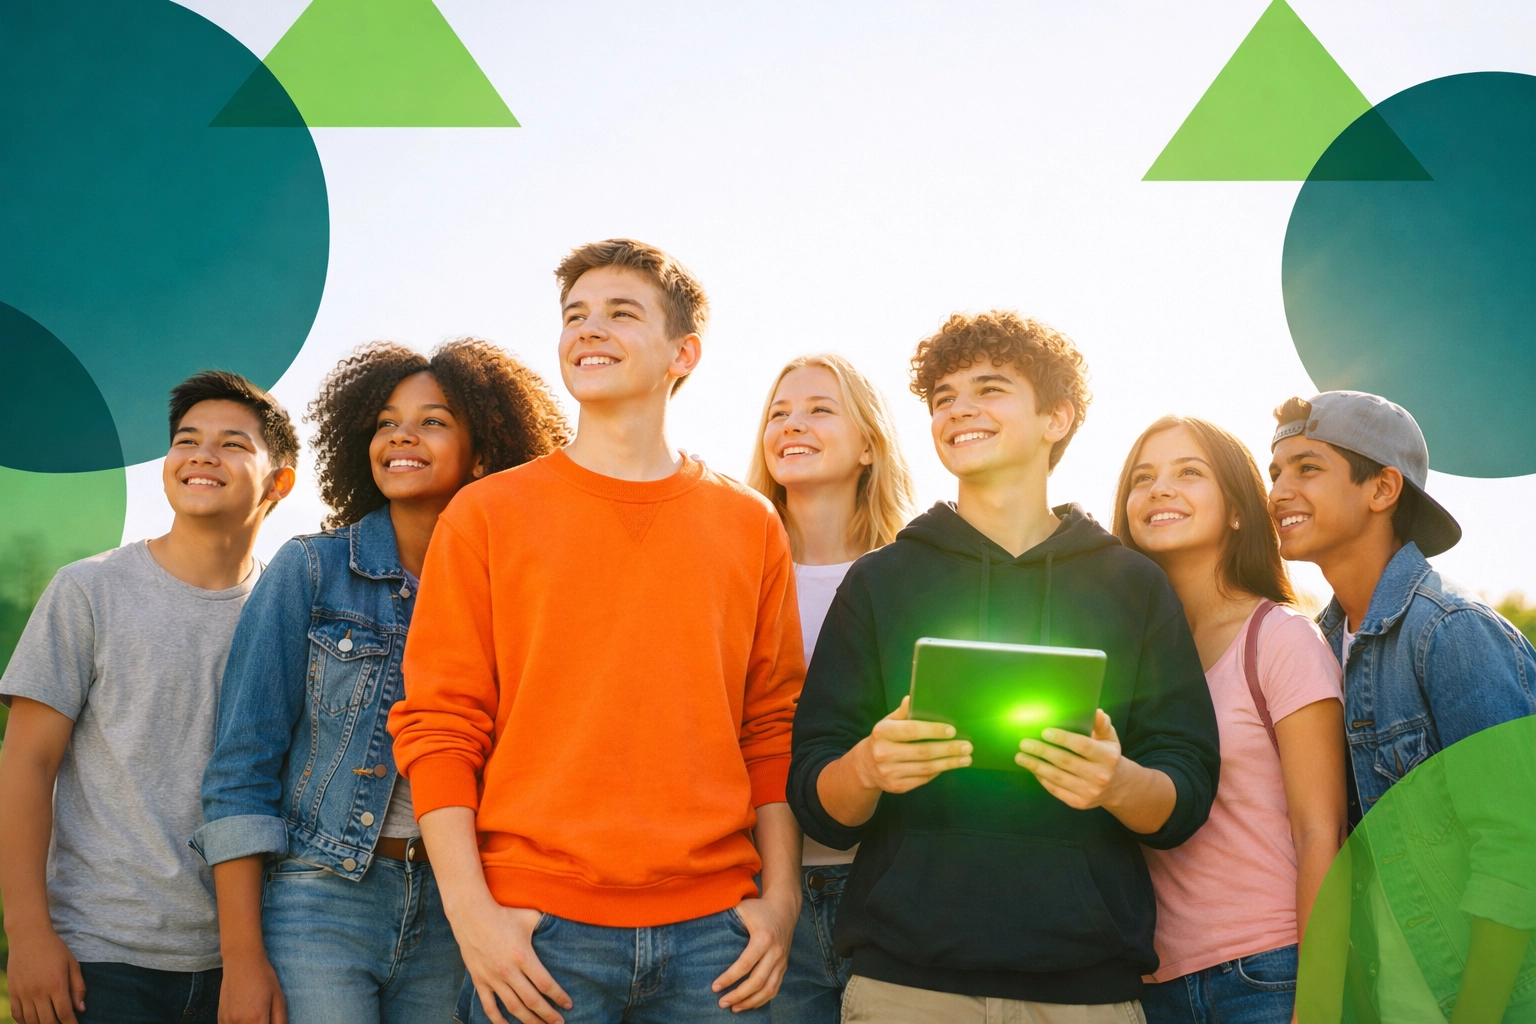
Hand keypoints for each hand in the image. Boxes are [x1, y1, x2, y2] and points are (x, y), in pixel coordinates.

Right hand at [7, 926, 84, 1023]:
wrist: (29, 936)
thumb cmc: (55, 949)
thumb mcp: (72, 964)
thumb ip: (78, 987)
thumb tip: (80, 1009)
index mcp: (56, 984)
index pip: (64, 1013)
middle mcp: (38, 991)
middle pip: (47, 1021)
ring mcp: (23, 992)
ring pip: (31, 1020)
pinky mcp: (13, 991)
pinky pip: (17, 1014)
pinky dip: (24, 1022)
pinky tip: (32, 1022)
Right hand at [218, 951, 285, 1023]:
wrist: (242, 961)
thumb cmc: (263, 978)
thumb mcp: (279, 999)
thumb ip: (280, 1022)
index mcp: (256, 1018)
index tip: (269, 1021)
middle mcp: (238, 1022)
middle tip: (264, 1017)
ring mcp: (226, 1022)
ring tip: (254, 1014)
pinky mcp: (220, 1019)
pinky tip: (246, 1015)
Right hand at [451, 898, 571, 1023]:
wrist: (471, 914)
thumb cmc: (504, 914)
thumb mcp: (530, 917)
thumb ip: (547, 925)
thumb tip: (564, 926)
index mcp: (523, 956)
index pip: (545, 984)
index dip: (558, 996)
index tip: (568, 1005)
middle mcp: (508, 971)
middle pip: (532, 1000)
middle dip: (547, 1015)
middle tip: (559, 1023)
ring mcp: (493, 978)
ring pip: (513, 1007)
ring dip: (528, 1020)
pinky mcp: (479, 980)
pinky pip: (489, 1006)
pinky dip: (498, 1020)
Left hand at [712, 893, 798, 1011]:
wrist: (785, 907)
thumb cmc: (758, 908)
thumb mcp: (742, 907)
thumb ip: (725, 914)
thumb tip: (699, 923)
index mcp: (763, 938)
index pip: (745, 964)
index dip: (729, 978)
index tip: (714, 987)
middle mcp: (775, 951)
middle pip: (757, 981)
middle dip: (738, 995)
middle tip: (721, 1003)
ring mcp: (782, 960)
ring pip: (769, 989)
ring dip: (751, 1002)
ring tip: (734, 1008)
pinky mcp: (784, 965)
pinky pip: (775, 988)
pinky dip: (762, 999)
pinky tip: (749, 1004)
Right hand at [852, 696, 972, 793]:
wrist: (865, 766)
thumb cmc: (884, 739)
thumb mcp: (889, 722)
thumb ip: (903, 712)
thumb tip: (912, 698)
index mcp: (882, 733)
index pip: (912, 731)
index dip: (934, 730)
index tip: (953, 730)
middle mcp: (884, 753)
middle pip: (923, 752)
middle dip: (948, 749)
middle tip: (967, 746)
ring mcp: (890, 772)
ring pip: (926, 768)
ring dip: (949, 763)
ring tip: (965, 759)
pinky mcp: (896, 787)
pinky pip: (923, 779)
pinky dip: (938, 772)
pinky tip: (949, 766)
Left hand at [1016, 709, 1125, 809]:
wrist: (1116, 786)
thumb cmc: (1107, 755)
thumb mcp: (1109, 738)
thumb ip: (1101, 725)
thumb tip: (1096, 712)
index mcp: (1108, 757)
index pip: (1083, 746)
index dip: (1063, 738)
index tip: (1044, 732)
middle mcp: (1100, 776)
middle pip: (1065, 761)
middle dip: (1042, 751)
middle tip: (1024, 743)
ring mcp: (1089, 792)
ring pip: (1057, 777)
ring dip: (1036, 766)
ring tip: (1020, 756)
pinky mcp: (1079, 802)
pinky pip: (1055, 789)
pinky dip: (1041, 778)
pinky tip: (1032, 768)